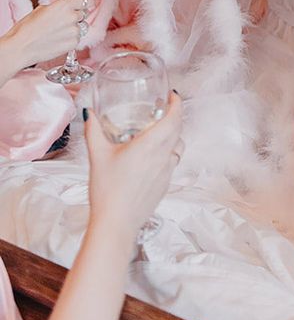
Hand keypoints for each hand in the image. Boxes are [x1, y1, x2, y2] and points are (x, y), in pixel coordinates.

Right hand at [1, 0, 85, 69]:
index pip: (86, 0)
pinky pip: (77, 39)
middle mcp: (72, 17)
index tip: (84, 5)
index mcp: (65, 5)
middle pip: (83, 14)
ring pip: (81, 27)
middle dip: (75, 17)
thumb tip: (64, 9)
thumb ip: (58, 7)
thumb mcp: (41, 9)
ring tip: (58, 33)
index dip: (84, 3)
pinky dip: (70, 39)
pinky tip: (58, 41)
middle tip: (62, 22)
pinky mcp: (73, 44)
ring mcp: (74, 31)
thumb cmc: (26, 28)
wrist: (21, 47)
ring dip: (73, 28)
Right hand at [85, 92, 181, 242]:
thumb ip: (93, 131)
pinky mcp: (165, 185)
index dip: (177, 104)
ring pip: (179, 147)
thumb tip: (88, 114)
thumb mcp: (97, 156)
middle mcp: (163, 156)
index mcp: (151, 145)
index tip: (173, 96)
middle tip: (166, 109)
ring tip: (160, 132)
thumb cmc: (108, 190)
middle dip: (175, 116)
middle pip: (179, 130)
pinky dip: (169, 153)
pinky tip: (153, 158)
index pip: (174, 118)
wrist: (116, 223)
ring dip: (174, 136)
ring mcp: (167, 172)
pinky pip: (173, 163)